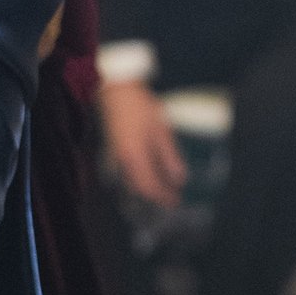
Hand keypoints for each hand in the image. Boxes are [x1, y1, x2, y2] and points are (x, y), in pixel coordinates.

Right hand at [100, 73, 186, 207]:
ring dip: (148, 190)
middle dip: (156, 197)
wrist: (117, 93)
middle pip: (139, 189)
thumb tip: (180, 179)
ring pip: (131, 183)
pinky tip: (151, 177)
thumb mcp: (161, 130)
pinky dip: (140, 180)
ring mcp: (117, 157)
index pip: (150, 186)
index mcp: (135, 156)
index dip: (163, 196)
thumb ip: (170, 156)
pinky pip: (127, 174)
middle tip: (172, 199)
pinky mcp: (116, 152)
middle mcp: (123, 161)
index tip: (176, 201)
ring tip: (164, 191)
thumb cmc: (141, 107)